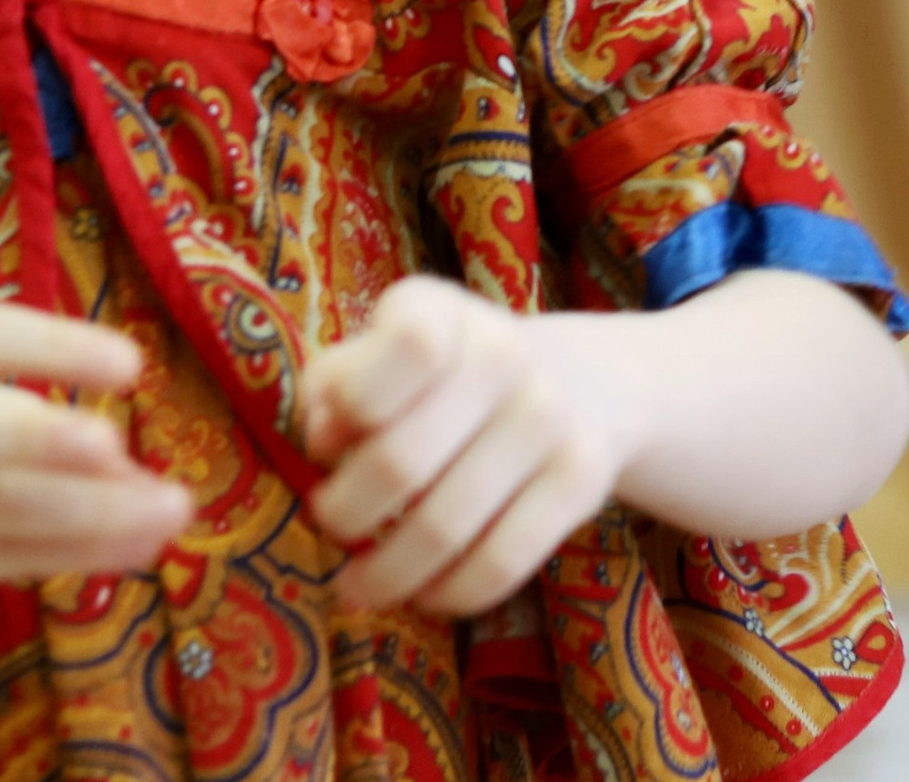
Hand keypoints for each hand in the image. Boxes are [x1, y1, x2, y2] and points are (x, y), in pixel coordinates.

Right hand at [0, 307, 190, 614]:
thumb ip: (34, 403)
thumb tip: (142, 456)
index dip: (54, 347)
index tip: (133, 363)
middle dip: (46, 441)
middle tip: (117, 447)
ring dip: (96, 513)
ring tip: (172, 509)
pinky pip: (12, 561)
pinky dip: (85, 554)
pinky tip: (142, 544)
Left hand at [302, 279, 634, 615]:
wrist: (584, 379)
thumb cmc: (444, 378)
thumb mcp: (385, 356)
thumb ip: (336, 385)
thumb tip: (324, 441)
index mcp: (444, 312)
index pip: (405, 345)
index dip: (353, 400)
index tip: (331, 442)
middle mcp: (504, 353)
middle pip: (400, 462)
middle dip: (345, 516)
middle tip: (335, 527)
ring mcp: (550, 417)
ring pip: (443, 529)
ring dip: (385, 575)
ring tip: (362, 584)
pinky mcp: (582, 479)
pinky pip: (500, 565)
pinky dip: (449, 595)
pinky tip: (426, 592)